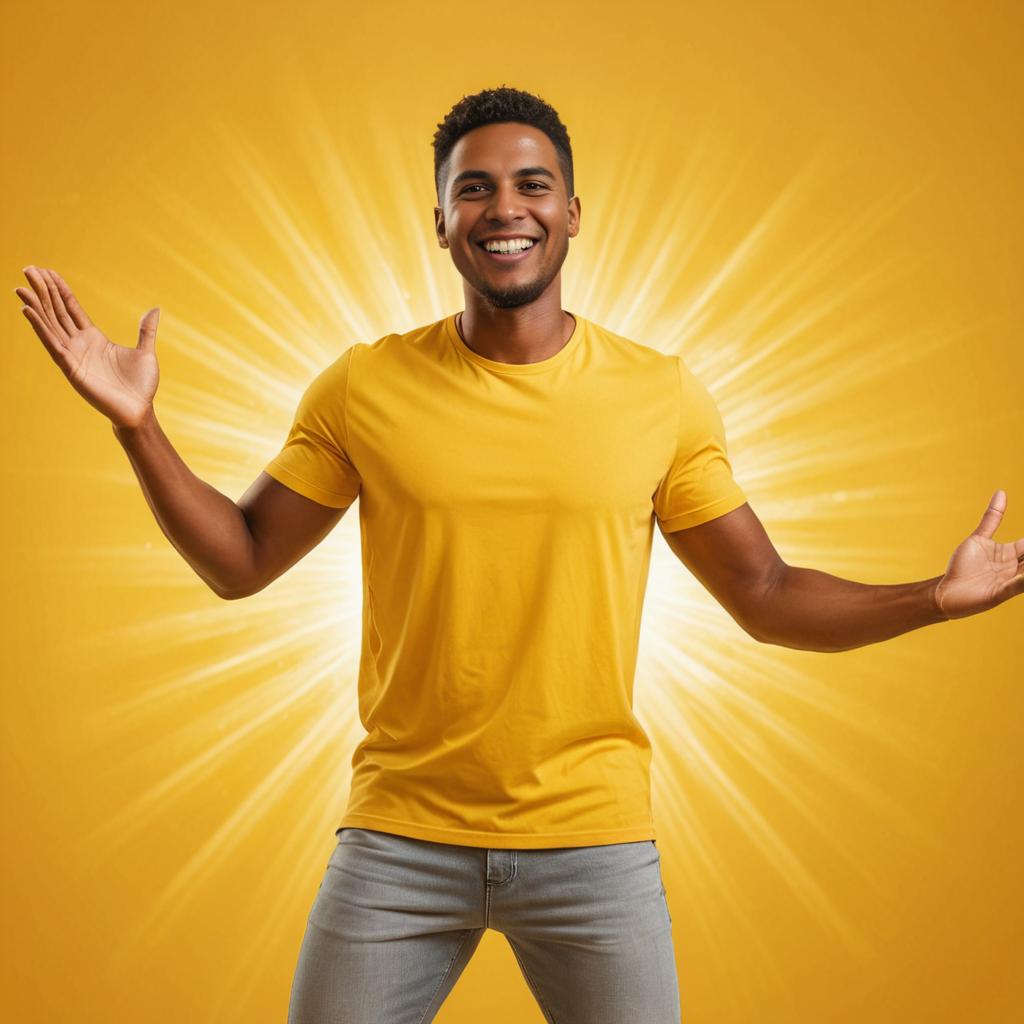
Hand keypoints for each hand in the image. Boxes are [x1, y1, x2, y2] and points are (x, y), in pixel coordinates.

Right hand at [16, 266, 159, 428]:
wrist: (140, 411)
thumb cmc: (141, 385)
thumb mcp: (146, 352)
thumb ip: (146, 329)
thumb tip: (155, 308)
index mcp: (94, 338)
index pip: (71, 308)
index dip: (59, 290)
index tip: (47, 272)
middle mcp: (80, 345)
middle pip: (56, 312)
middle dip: (43, 291)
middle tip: (28, 269)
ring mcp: (74, 356)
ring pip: (50, 326)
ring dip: (35, 306)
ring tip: (21, 288)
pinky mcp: (71, 370)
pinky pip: (53, 345)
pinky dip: (40, 328)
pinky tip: (28, 312)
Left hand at [933, 490, 1023, 619]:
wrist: (946, 592)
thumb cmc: (962, 566)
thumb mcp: (979, 538)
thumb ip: (992, 518)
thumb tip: (1001, 491)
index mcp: (1011, 553)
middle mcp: (1015, 567)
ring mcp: (1009, 580)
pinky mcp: (999, 593)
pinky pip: (1016, 586)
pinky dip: (1023, 580)